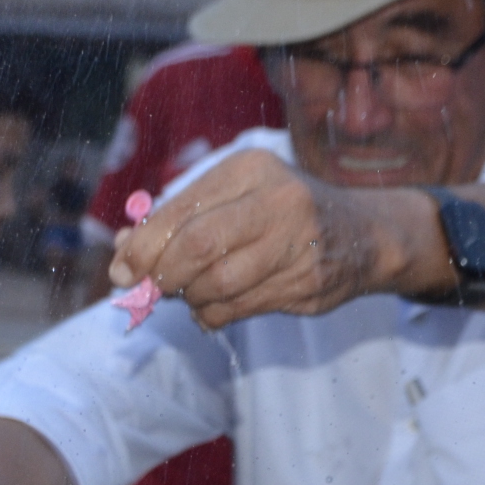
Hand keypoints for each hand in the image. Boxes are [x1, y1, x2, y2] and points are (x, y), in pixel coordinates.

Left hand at [106, 149, 410, 329]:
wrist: (363, 235)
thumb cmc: (280, 212)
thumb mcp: (234, 196)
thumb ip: (178, 219)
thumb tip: (121, 252)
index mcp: (251, 170)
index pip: (183, 213)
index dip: (144, 247)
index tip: (122, 270)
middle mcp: (279, 202)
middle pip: (199, 248)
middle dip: (164, 275)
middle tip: (150, 290)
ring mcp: (298, 246)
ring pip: (219, 285)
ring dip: (191, 299)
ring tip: (189, 295)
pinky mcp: (309, 284)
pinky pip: (241, 309)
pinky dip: (214, 315)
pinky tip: (212, 308)